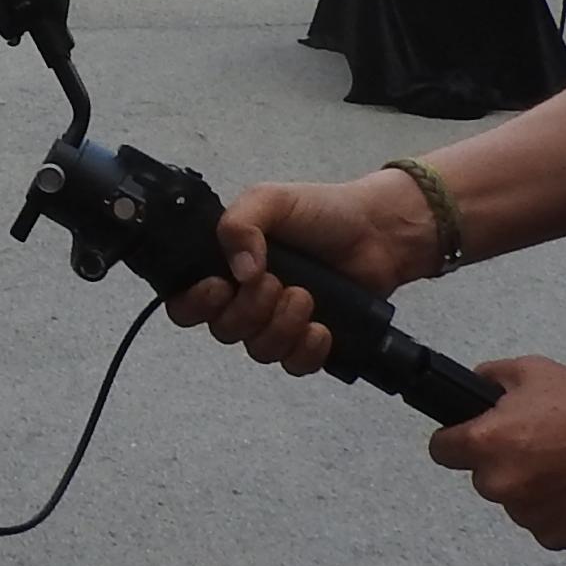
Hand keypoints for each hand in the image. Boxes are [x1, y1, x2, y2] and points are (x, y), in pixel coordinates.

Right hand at [167, 170, 435, 374]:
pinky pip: (294, 365)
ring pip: (259, 350)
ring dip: (281, 326)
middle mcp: (246, 300)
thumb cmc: (321, 212)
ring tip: (306, 297)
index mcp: (226, 267)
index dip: (195, 304)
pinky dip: (306, 350)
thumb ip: (239, 224)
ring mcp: (279, 324)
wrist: (378, 231)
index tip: (221, 287)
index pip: (186, 303)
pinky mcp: (310, 342)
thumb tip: (239, 271)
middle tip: (276, 282)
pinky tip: (321, 328)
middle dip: (250, 310)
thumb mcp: (270, 200)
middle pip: (223, 331)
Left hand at [428, 356, 565, 548]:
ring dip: (532, 489)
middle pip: (484, 477)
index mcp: (485, 444)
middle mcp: (500, 485)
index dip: (456, 440)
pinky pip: (545, 524)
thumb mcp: (533, 371)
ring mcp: (529, 516)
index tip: (471, 437)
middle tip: (540, 444)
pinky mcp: (560, 537)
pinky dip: (559, 510)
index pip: (441, 450)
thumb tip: (474, 385)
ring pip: (516, 503)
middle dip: (503, 463)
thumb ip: (491, 378)